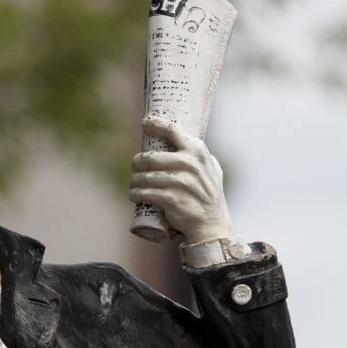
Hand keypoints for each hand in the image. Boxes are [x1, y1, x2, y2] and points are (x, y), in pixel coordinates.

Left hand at [129, 117, 235, 244]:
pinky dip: (136, 194)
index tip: (145, 124)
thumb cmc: (208, 193)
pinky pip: (145, 193)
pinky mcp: (171, 199)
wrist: (212, 223)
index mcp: (197, 151)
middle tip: (136, 167)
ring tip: (134, 183)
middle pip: (150, 157)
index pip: (172, 130)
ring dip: (134, 180)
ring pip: (144, 177)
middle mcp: (189, 164)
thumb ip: (200, 155)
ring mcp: (180, 182)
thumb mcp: (211, 168)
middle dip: (137, 162)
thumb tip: (183, 139)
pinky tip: (134, 194)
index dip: (155, 124)